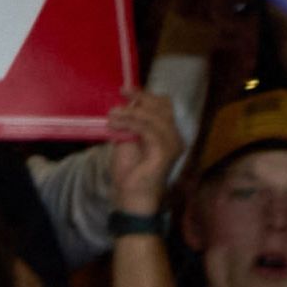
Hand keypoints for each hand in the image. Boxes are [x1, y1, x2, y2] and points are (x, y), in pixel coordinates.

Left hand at [102, 84, 186, 214]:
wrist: (131, 196)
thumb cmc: (129, 171)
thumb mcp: (128, 139)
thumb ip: (130, 122)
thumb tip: (124, 103)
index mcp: (167, 132)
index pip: (163, 105)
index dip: (145, 94)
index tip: (124, 90)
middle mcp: (175, 137)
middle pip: (162, 106)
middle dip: (140, 98)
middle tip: (120, 96)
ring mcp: (172, 145)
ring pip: (154, 117)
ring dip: (130, 113)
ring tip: (112, 116)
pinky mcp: (165, 153)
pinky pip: (149, 130)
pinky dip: (131, 124)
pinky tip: (116, 125)